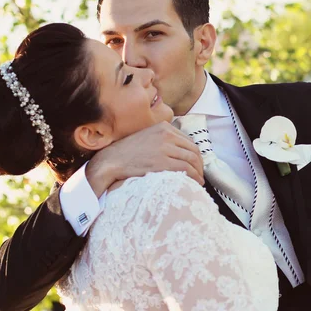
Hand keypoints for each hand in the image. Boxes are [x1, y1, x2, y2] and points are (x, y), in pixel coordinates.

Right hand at [87, 121, 203, 195]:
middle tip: (200, 175)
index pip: (189, 141)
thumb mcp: (147, 137)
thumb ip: (163, 139)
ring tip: (198, 181)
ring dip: (198, 172)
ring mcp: (165, 148)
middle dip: (199, 164)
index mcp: (164, 127)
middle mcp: (166, 135)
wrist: (111, 161)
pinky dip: (193, 177)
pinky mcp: (162, 162)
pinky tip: (194, 183)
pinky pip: (186, 169)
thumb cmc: (128, 153)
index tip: (196, 165)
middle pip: (193, 150)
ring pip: (192, 160)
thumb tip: (180, 151)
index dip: (196, 155)